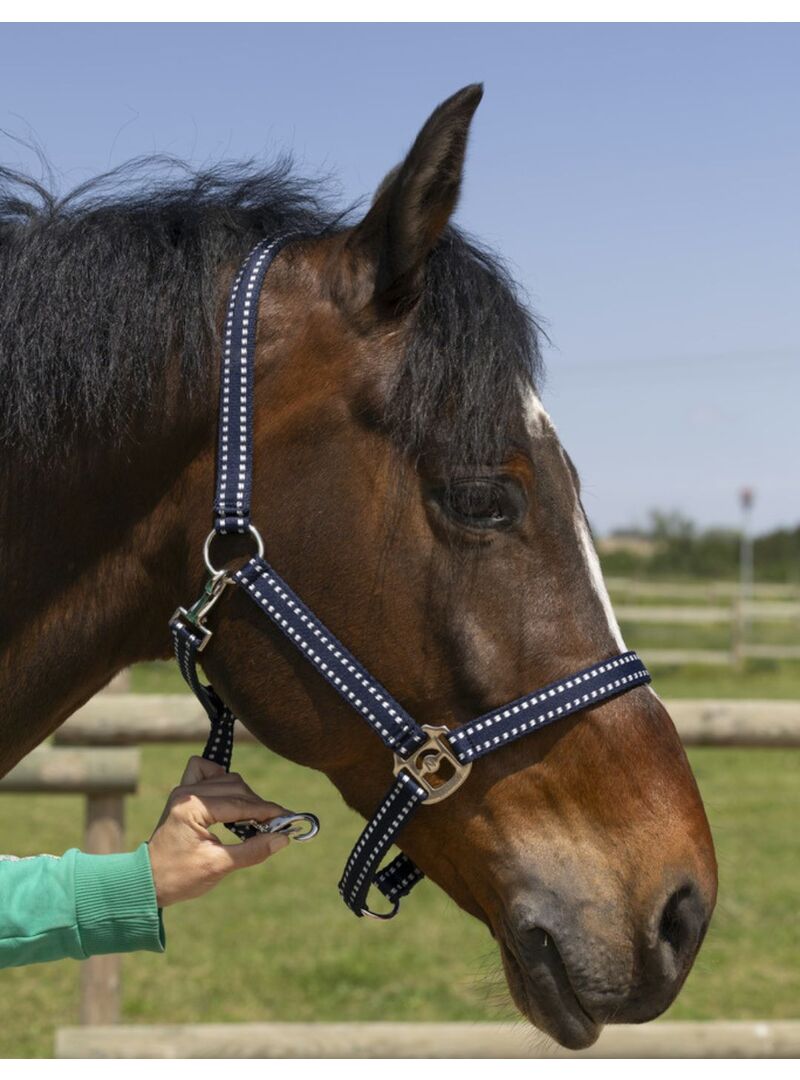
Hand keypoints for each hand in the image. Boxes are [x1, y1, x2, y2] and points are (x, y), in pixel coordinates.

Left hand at [147, 756, 290, 906]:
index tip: (288, 818)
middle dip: (258, 805)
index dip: (267, 811)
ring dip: (244, 795)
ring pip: (226, 778)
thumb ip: (253, 850)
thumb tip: (283, 838)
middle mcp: (187, 792)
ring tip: (256, 818)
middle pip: (236, 787)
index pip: (239, 803)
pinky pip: (206, 772)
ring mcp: (183, 790)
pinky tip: (230, 797)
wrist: (146, 882)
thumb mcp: (219, 867)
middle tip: (275, 824)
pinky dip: (222, 779)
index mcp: (193, 807)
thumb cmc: (179, 878)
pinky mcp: (183, 793)